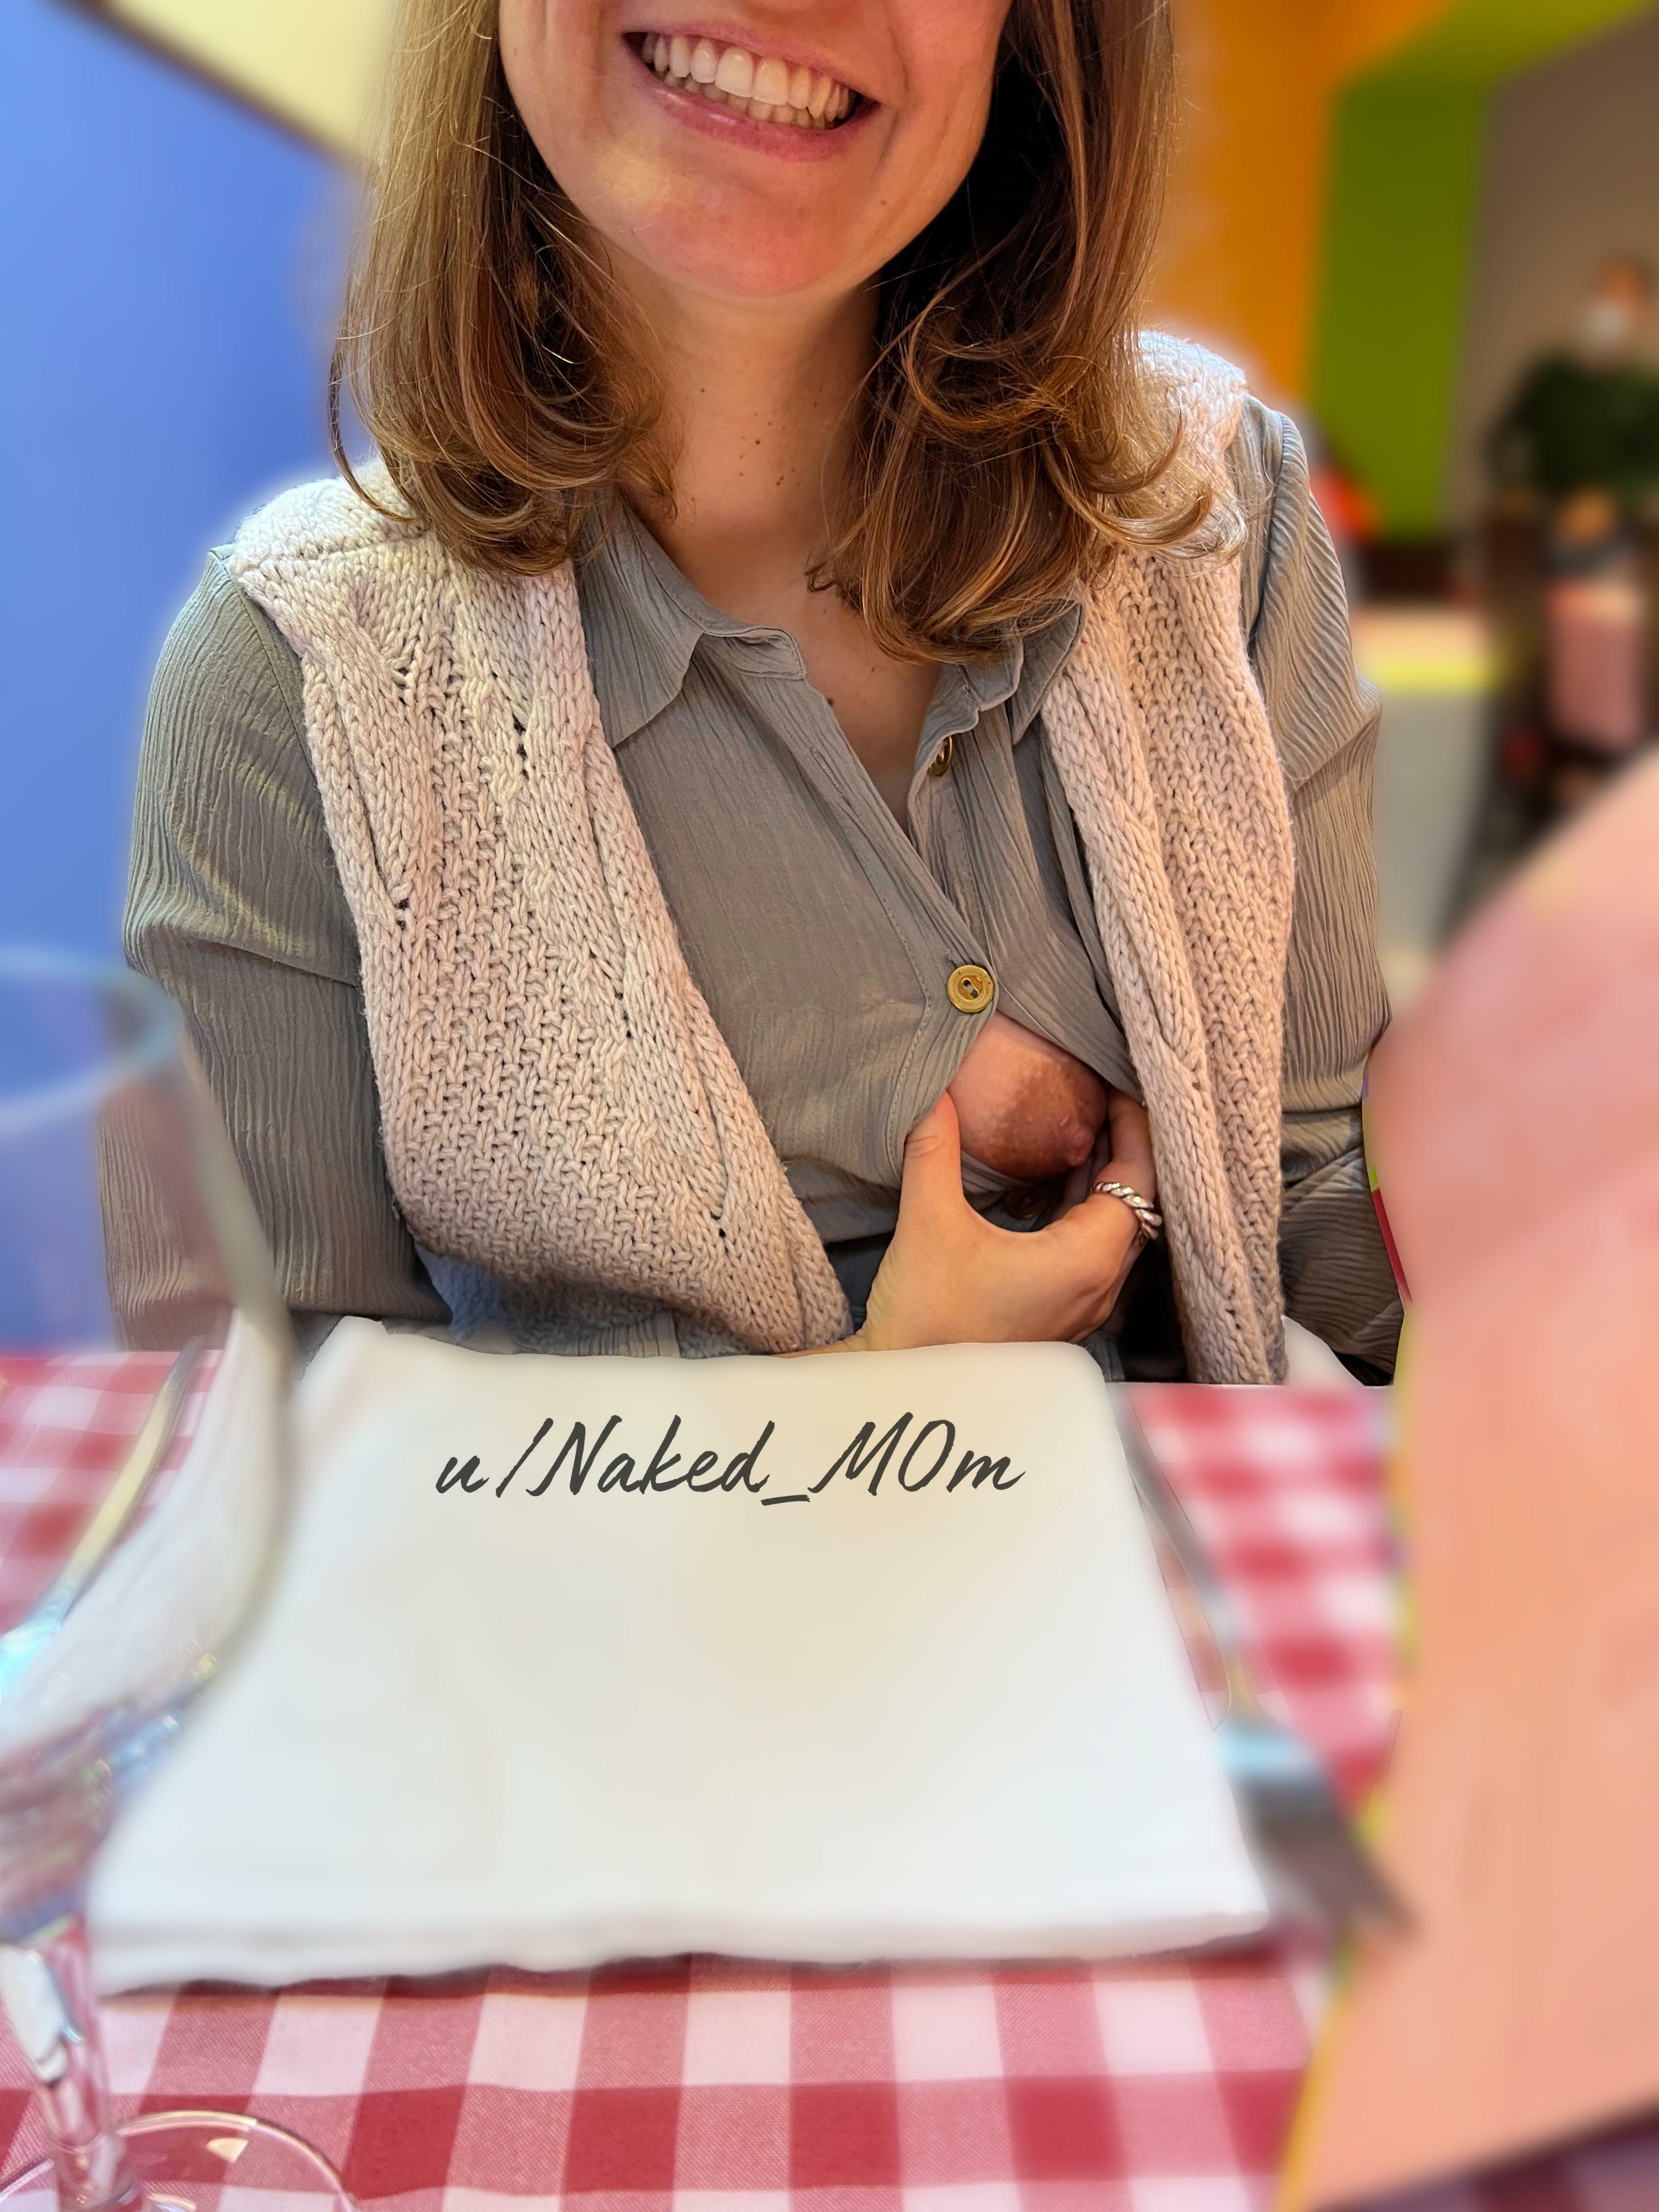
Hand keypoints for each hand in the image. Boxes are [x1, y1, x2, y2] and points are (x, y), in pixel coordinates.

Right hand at [844, 1087, 1156, 1351]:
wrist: (910, 1392)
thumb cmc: (927, 1317)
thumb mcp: (930, 1221)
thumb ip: (936, 1148)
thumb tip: (939, 1090)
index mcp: (1087, 1260)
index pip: (1138, 1178)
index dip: (1134, 1126)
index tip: (1118, 1087)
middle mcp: (1100, 1287)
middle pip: (1138, 1204)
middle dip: (1125, 1148)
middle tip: (1105, 1099)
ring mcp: (1084, 1308)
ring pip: (1118, 1230)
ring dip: (1105, 1181)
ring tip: (1085, 1129)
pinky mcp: (1061, 1317)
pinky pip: (1095, 1251)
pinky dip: (1087, 1211)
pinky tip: (1059, 1185)